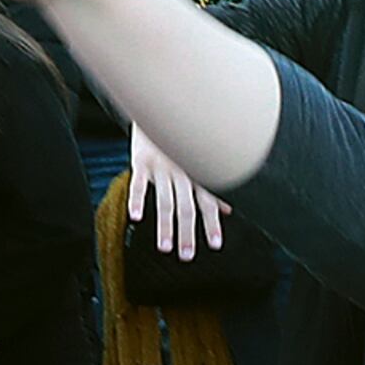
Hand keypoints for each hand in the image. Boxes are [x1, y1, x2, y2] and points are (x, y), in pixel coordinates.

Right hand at [130, 131, 225, 257]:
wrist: (160, 108)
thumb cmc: (181, 142)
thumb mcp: (199, 163)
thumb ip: (212, 188)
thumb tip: (228, 210)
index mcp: (197, 176)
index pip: (208, 204)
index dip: (212, 224)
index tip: (216, 245)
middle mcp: (183, 174)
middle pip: (187, 208)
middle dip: (188, 233)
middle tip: (187, 256)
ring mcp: (162, 168)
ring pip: (165, 200)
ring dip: (165, 225)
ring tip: (165, 247)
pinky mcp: (141, 162)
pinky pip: (138, 183)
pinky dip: (137, 200)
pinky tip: (136, 217)